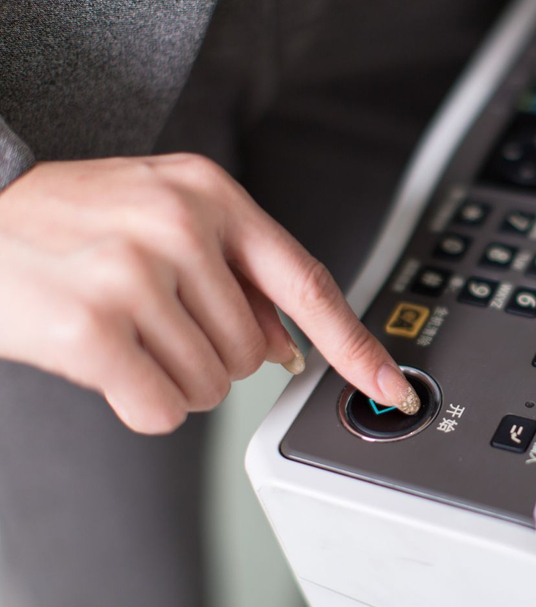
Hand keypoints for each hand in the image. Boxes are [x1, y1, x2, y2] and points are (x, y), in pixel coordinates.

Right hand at [0, 154, 418, 432]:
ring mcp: (136, 273)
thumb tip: (290, 345)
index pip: (306, 283)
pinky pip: (162, 411)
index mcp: (210, 195)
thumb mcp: (166, 218)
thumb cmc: (76, 222)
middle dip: (214, 357)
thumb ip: (238, 279)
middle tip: (157, 320)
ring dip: (175, 380)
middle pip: (254, 354)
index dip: (354, 344)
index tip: (388, 383)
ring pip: (211, 388)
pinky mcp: (93, 327)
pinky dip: (144, 405)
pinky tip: (109, 363)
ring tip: (128, 333)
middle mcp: (179, 225)